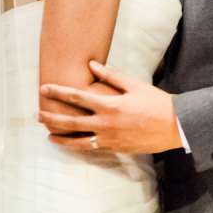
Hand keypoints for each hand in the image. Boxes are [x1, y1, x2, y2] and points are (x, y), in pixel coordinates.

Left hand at [39, 63, 182, 155]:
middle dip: (52, 117)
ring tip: (48, 135)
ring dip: (61, 137)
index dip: (58, 92)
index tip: (44, 89)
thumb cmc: (156, 102)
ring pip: (78, 140)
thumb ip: (111, 75)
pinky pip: (92, 148)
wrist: (175, 126)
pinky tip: (71, 145)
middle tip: (37, 115)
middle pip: (71, 121)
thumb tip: (92, 64)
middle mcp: (106, 124)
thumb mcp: (134, 85)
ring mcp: (110, 139)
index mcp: (109, 105)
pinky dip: (79, 146)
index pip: (77, 97)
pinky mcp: (116, 148)